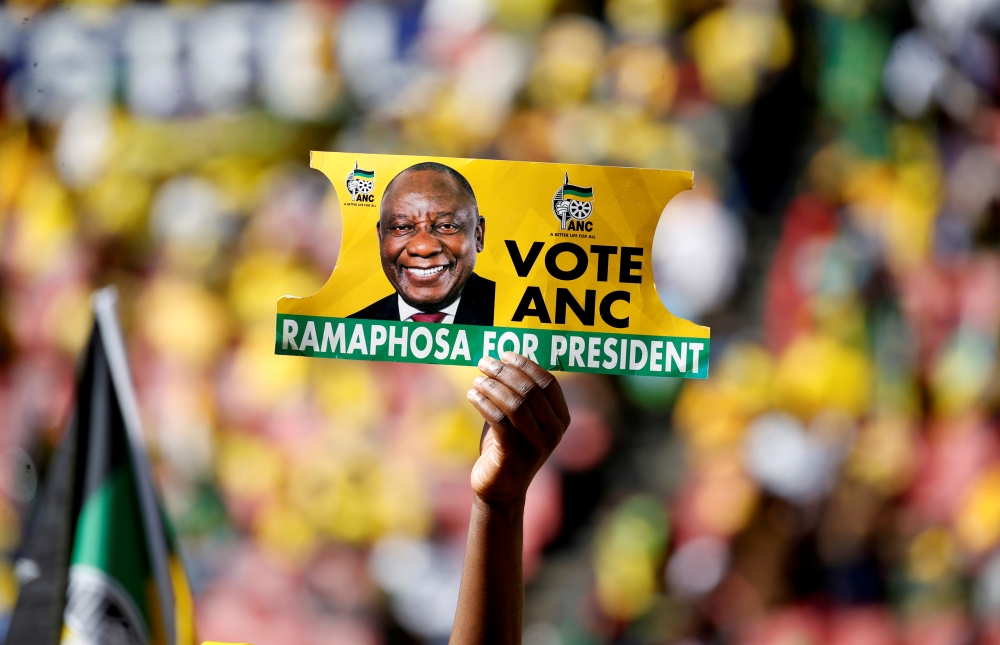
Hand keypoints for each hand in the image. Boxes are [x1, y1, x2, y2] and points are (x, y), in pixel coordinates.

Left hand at [466, 352, 569, 504]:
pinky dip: (484, 403)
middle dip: (505, 372)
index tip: (504, 354)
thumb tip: (504, 357)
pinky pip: (499, 421)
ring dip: (492, 387)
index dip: (526, 365)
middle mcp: (554, 432)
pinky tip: (472, 396)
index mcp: (561, 419)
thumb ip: (517, 392)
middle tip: (484, 362)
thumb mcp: (518, 418)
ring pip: (515, 404)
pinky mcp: (515, 456)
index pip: (548, 383)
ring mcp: (537, 446)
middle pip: (530, 391)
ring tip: (476, 380)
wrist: (501, 488)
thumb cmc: (507, 445)